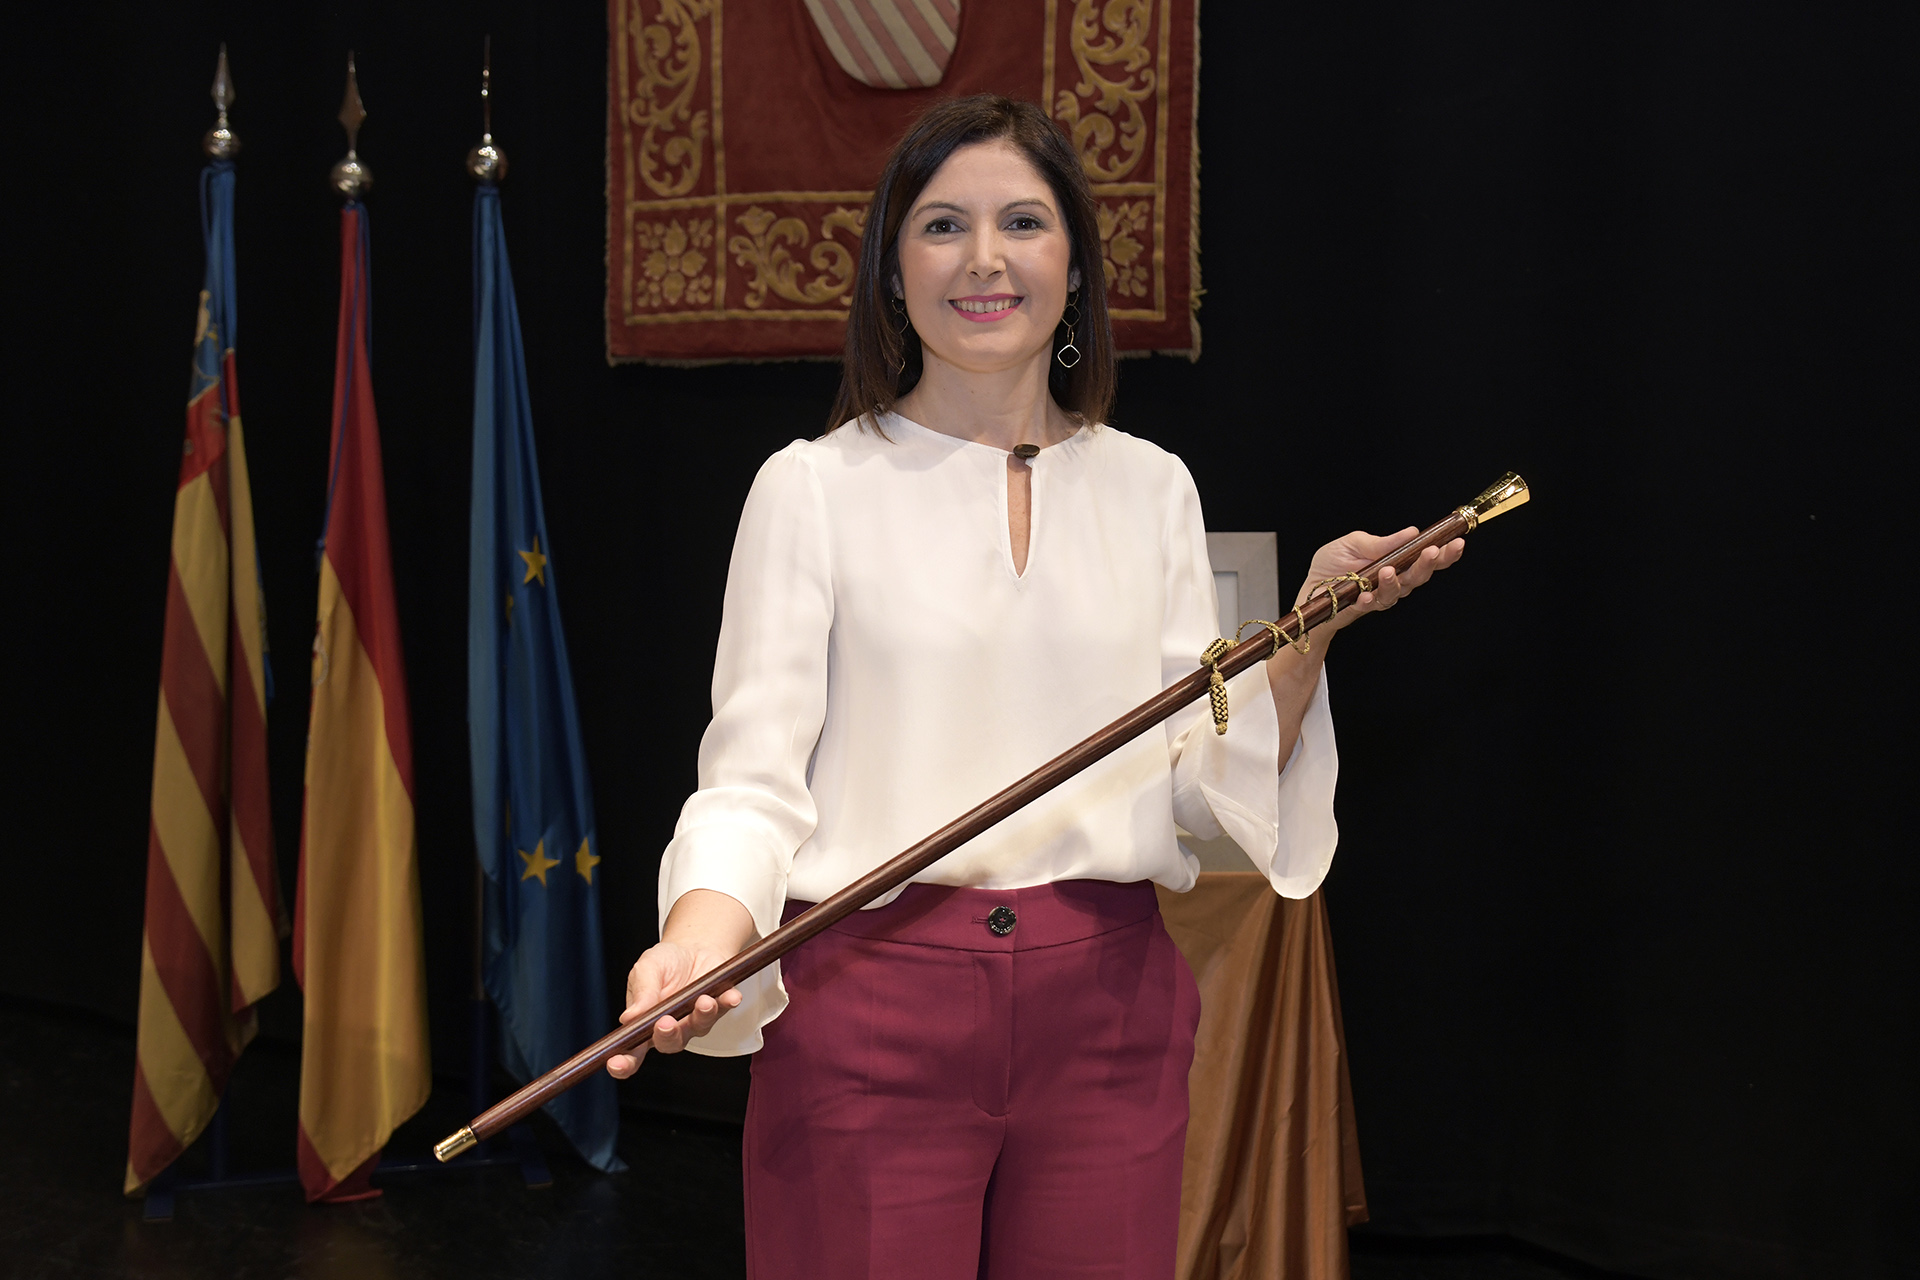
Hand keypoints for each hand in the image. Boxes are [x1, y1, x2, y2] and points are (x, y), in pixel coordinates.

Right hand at [605, 938, 744, 1077]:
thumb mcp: (646, 968)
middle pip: (668, 1044)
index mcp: (643, 1025)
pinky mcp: (717, 1009)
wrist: (694, 946)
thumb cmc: (665, 963)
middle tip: (666, 1023)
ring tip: (703, 1001)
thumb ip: (641, 992)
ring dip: (701, 1016)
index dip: (623, 1063)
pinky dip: (727, 1004)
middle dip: (667, 1036)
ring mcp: (694, 1021)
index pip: (630, 1052)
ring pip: (697, 1029)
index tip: (616, 1063)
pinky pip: (723, 1010)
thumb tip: (629, 1018)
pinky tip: (730, 996)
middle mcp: (670, 1029)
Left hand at [1299, 527, 1464, 634]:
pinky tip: (1365, 595)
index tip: (1457, 543)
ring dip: (1396, 582)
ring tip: (1389, 571)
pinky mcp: (1365, 608)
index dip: (1443, 552)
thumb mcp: (1352, 544)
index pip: (1425, 557)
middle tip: (1433, 553)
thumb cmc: (1331, 565)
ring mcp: (1381, 595)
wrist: (1310, 590)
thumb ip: (1380, 542)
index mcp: (1395, 561)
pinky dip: (1370, 599)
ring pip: (1399, 591)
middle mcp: (1394, 579)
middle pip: (1419, 575)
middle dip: (1428, 564)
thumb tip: (1412, 532)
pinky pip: (1373, 605)